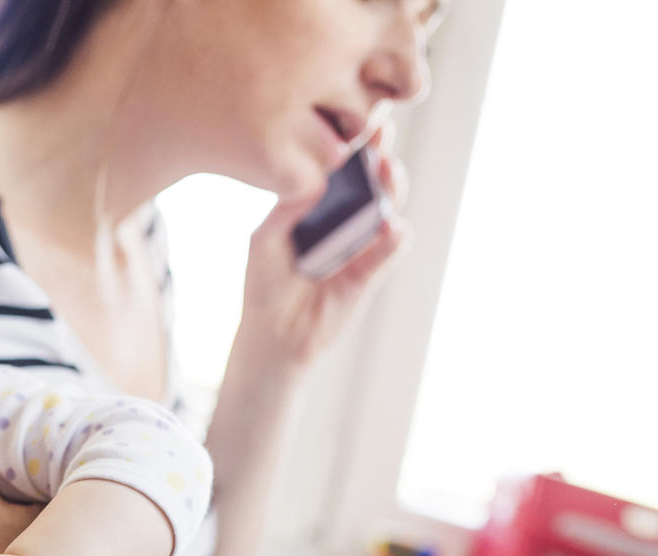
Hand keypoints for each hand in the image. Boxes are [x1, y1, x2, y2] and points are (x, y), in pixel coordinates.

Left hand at [240, 121, 412, 374]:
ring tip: (388, 170)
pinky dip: (393, 236)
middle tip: (380, 134)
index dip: (351, 143)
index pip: (339, 167)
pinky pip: (388, 249)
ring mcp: (359, 242)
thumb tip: (313, 177)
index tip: (357, 119)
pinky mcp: (369, 272)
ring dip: (392, 186)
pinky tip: (390, 224)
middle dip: (378, 153)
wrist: (273, 335)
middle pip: (369, 179)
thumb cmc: (264, 284)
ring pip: (386, 207)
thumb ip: (287, 211)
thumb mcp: (265, 241)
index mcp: (314, 205)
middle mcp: (341, 218)